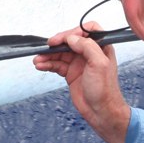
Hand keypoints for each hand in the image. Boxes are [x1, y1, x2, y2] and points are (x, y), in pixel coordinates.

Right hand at [33, 22, 131, 142]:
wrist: (101, 112)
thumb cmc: (105, 91)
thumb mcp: (99, 65)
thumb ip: (87, 47)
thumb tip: (72, 38)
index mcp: (101, 48)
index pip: (87, 31)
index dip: (74, 32)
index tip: (63, 38)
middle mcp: (89, 54)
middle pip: (70, 41)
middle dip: (57, 43)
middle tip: (47, 47)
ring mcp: (79, 63)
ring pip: (60, 53)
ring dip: (48, 55)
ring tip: (38, 59)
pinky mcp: (71, 73)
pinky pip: (56, 64)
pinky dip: (47, 64)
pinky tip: (40, 65)